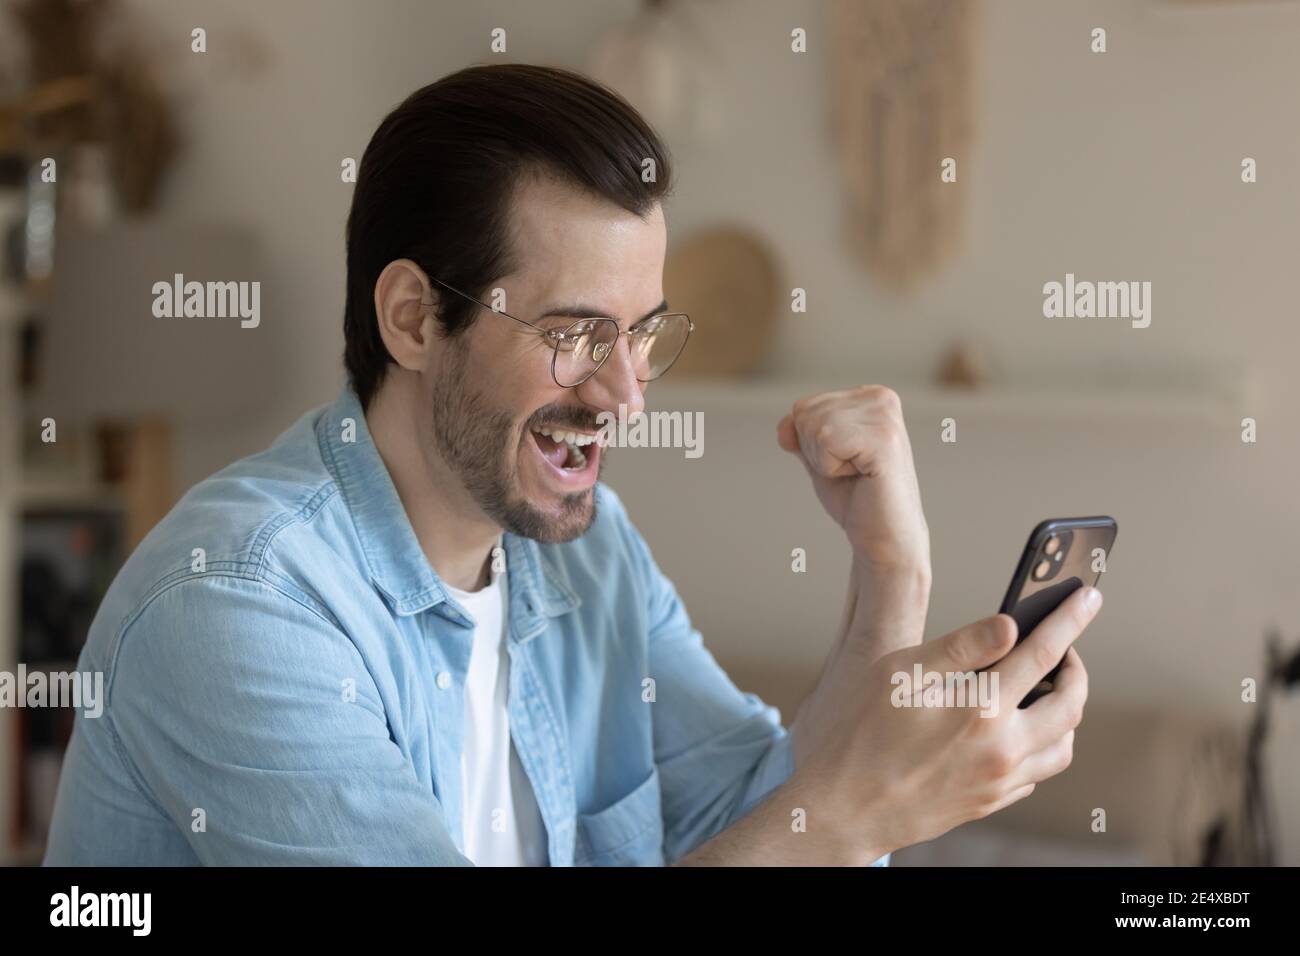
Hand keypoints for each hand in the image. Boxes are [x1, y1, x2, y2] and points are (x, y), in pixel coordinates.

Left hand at [777, 385, 928, 573]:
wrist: (884, 539)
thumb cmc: (857, 499)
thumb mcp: (819, 459)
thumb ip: (799, 436)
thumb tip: (785, 428)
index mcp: (870, 396)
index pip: (804, 407)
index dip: (811, 445)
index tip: (845, 463)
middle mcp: (881, 397)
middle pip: (805, 412)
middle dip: (816, 452)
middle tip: (851, 473)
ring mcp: (885, 416)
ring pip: (813, 425)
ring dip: (825, 461)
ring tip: (857, 474)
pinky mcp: (884, 438)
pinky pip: (825, 439)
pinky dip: (830, 467)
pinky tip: (861, 477)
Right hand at [791, 585, 1100, 862]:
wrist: (841, 808)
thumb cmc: (859, 735)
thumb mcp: (900, 674)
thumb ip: (962, 647)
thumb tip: (1011, 625)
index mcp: (981, 709)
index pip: (1043, 653)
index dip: (1070, 620)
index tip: (1088, 597)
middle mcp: (1001, 749)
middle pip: (1070, 704)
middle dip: (1076, 669)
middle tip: (1065, 648)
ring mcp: (998, 782)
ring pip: (1062, 747)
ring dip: (1065, 713)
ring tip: (1045, 690)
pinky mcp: (987, 803)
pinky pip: (1036, 773)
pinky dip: (1042, 746)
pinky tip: (1017, 731)